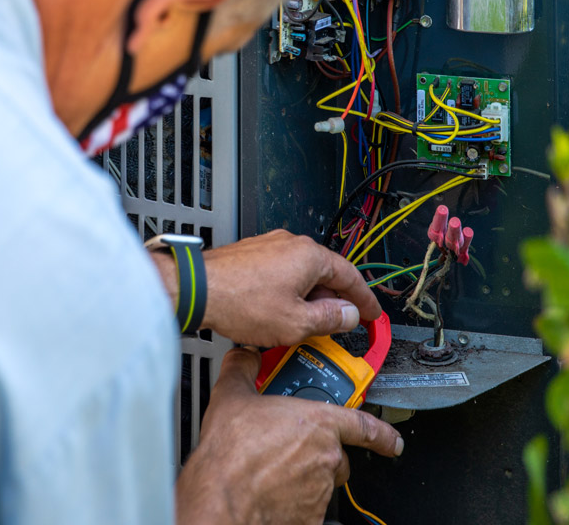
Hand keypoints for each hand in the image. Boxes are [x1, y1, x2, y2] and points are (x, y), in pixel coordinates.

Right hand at [176, 348, 402, 524]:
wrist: (222, 499)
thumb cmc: (230, 456)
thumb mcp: (231, 398)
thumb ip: (242, 371)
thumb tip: (243, 357)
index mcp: (317, 424)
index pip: (364, 426)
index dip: (382, 434)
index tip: (392, 441)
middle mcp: (325, 457)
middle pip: (337, 455)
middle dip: (320, 453)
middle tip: (291, 449)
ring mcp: (319, 490)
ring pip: (323, 482)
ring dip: (307, 476)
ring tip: (275, 471)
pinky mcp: (310, 517)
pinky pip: (310, 507)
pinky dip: (296, 501)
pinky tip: (273, 493)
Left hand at [203, 230, 382, 346]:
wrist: (196, 289)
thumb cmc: (239, 300)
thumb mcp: (295, 322)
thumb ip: (329, 320)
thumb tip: (348, 315)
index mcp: (309, 256)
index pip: (350, 276)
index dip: (365, 299)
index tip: (372, 313)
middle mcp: (291, 244)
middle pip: (325, 273)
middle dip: (334, 301)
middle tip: (339, 323)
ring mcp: (269, 246)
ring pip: (302, 273)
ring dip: (309, 298)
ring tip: (304, 324)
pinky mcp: (251, 255)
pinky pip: (281, 272)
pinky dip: (288, 291)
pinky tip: (279, 311)